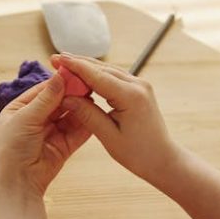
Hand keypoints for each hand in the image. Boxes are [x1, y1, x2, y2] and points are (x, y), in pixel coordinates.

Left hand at [0, 72, 93, 196]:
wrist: (16, 183)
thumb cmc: (11, 149)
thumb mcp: (26, 118)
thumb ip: (46, 98)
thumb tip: (59, 76)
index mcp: (20, 108)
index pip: (43, 90)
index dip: (59, 82)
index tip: (74, 72)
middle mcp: (36, 119)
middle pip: (59, 101)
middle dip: (72, 93)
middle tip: (88, 83)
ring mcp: (51, 132)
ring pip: (70, 115)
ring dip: (80, 106)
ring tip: (93, 96)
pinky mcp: (64, 146)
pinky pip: (77, 131)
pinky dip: (86, 123)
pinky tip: (95, 114)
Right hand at [53, 54, 181, 186]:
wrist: (164, 160)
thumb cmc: (139, 154)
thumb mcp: (108, 136)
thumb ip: (87, 114)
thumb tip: (66, 97)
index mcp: (131, 96)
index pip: (96, 75)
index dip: (74, 66)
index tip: (56, 58)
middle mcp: (138, 85)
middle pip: (101, 68)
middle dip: (77, 63)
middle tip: (54, 59)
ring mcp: (140, 85)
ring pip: (107, 70)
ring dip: (86, 67)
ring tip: (64, 64)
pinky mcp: (138, 89)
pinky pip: (113, 77)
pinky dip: (96, 74)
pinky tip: (83, 75)